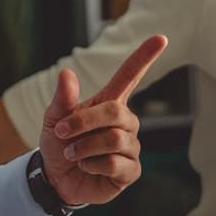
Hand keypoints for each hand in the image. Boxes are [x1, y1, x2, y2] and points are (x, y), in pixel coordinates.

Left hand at [37, 35, 167, 205]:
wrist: (55, 177)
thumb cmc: (59, 143)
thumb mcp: (54, 118)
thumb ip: (63, 98)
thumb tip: (67, 73)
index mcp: (109, 103)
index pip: (131, 75)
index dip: (145, 57)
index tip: (161, 37)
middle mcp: (126, 122)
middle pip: (115, 112)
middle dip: (83, 122)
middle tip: (61, 133)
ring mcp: (131, 147)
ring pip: (114, 139)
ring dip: (84, 147)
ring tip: (72, 154)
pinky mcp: (131, 171)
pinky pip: (116, 163)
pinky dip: (93, 165)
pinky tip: (86, 167)